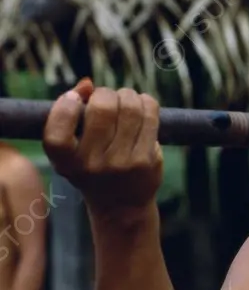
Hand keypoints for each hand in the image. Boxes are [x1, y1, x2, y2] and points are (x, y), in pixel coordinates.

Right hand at [43, 79, 162, 216]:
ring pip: (129, 106)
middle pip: (102, 108)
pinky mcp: (146, 160)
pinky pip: (150, 114)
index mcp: (65, 163)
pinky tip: (141, 107)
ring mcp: (121, 164)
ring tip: (125, 103)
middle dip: (105, 94)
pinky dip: (146, 103)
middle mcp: (92, 166)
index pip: (56, 132)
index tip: (76, 99)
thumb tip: (87, 84)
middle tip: (107, 99)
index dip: (65, 106)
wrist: (121, 205)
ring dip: (127, 96)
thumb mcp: (72, 148)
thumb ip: (70, 114)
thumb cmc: (92, 166)